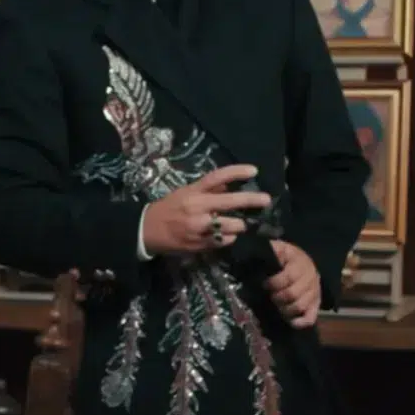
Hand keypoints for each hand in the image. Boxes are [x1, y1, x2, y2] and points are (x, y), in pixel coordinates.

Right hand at [141, 164, 269, 254]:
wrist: (147, 230)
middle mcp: (197, 207)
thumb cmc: (169, 208)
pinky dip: (229, 237)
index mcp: (193, 191)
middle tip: (266, 199)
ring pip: (231, 225)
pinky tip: (227, 235)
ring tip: (241, 224)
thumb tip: (230, 184)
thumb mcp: (186, 193)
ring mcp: (199, 227)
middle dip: (251, 200)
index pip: (217, 177)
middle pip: (230, 201)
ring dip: (240, 224)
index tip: (254, 170)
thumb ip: (207, 190)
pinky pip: (224, 240)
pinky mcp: (200, 244)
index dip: (236, 172)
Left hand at [264, 240, 320, 328]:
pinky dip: (299, 322)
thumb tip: (260, 251)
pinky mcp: (316, 304)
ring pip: (300, 307)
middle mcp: (311, 277)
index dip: (274, 283)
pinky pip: (311, 318)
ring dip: (284, 309)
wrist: (304, 263)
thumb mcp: (279, 248)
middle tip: (270, 296)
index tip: (264, 284)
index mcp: (300, 262)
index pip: (289, 277)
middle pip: (293, 294)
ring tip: (276, 306)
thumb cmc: (286, 258)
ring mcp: (315, 292)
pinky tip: (289, 320)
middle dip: (277, 298)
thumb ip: (272, 249)